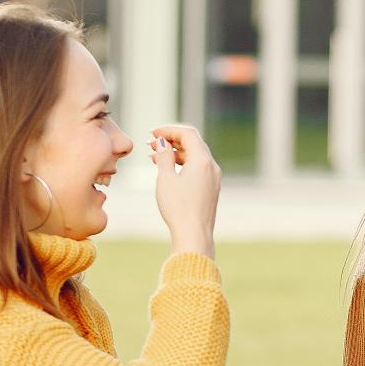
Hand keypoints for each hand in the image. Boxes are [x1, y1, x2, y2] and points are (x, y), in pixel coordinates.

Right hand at [149, 124, 219, 258]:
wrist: (194, 235)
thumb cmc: (178, 208)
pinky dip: (182, 165)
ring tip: (154, 156)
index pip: (188, 134)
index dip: (169, 130)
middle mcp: (212, 167)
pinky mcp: (211, 189)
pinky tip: (166, 170)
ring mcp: (213, 178)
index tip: (152, 134)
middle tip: (151, 144)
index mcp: (203, 160)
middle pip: (193, 143)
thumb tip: (163, 143)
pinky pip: (197, 169)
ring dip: (175, 153)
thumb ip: (164, 157)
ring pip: (194, 157)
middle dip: (171, 140)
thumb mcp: (166, 179)